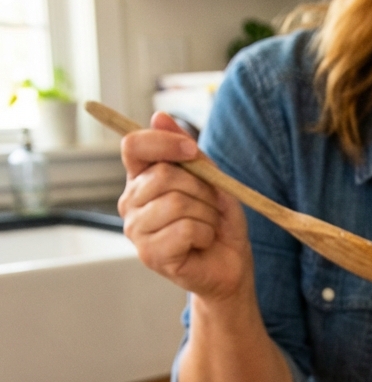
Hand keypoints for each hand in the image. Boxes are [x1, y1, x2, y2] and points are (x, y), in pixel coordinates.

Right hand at [118, 112, 252, 301]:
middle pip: (164, 175)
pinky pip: (185, 229)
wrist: (230, 266)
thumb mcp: (211, 180)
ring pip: (177, 203)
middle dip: (202, 189)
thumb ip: (188, 151)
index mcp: (141, 179)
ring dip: (207, 214)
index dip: (163, 142)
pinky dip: (206, 233)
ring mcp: (136, 230)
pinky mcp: (149, 255)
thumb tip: (159, 115)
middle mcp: (131, 203)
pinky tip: (202, 243)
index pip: (134, 146)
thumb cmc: (219, 222)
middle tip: (210, 207)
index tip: (192, 151)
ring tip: (207, 227)